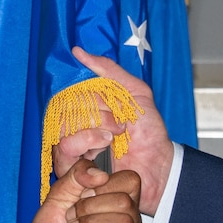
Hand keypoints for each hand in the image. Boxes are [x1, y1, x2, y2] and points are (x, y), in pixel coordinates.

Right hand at [61, 47, 174, 213]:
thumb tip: (78, 51)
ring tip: (114, 138)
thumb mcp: (135, 93)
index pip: (69, 93)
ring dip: (93, 131)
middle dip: (97, 115)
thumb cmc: (148, 133)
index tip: (114, 103)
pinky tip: (105, 152)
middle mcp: (74, 128)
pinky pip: (63, 151)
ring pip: (62, 129)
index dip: (92, 96)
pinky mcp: (70, 171)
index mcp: (85, 110)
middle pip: (65, 111)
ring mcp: (70, 150)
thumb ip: (109, 71)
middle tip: (120, 125)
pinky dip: (87, 145)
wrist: (160, 165)